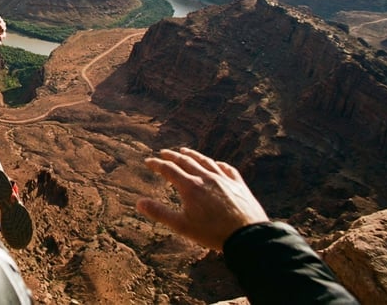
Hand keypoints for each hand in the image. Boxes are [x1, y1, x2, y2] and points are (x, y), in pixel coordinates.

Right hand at [136, 147, 268, 250]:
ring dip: (193, 155)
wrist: (248, 235)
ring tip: (185, 151)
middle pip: (186, 161)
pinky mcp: (239, 184)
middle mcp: (206, 177)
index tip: (148, 161)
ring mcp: (224, 179)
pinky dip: (218, 164)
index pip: (168, 169)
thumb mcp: (182, 225)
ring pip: (206, 161)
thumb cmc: (213, 233)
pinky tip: (216, 164)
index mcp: (190, 186)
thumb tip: (139, 202)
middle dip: (172, 156)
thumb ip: (159, 213)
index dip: (156, 164)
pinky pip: (227, 168)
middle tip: (164, 152)